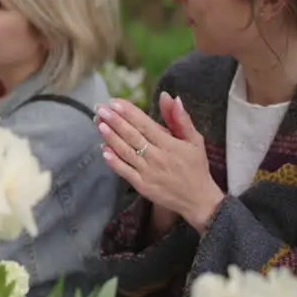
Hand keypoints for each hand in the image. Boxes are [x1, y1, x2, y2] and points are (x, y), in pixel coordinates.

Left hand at [96, 92, 224, 231]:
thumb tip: (170, 97)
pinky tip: (103, 150)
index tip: (114, 101)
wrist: (198, 200)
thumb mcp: (195, 140)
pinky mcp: (142, 186)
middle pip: (132, 136)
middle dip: (114, 120)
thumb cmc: (196, 166)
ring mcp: (148, 173)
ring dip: (111, 137)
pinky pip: (125, 172)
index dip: (129, 112)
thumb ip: (180, 118)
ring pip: (126, 152)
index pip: (145, 124)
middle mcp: (157, 157)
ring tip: (99, 123)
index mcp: (169, 144)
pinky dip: (113, 161)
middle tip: (100, 108)